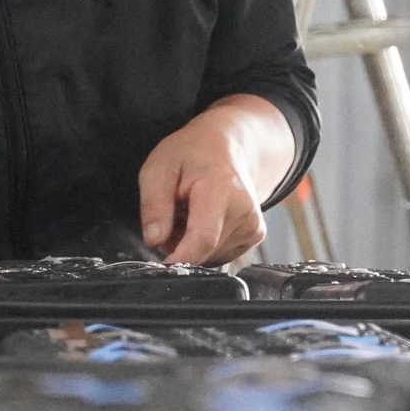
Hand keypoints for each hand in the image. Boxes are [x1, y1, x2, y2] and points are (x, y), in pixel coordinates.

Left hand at [138, 96, 292, 264]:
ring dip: (191, 243)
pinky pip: (220, 253)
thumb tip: (155, 240)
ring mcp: (253, 225)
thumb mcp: (159, 168)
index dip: (178, 259)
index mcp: (221, 190)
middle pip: (203, 251)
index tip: (160, 265)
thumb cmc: (192, 153)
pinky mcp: (255, 235)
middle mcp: (244, 211)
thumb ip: (154, 205)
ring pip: (210, 255)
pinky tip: (204, 219)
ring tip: (189, 213)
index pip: (202, 240)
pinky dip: (205, 243)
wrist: (229, 145)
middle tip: (172, 216)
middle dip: (179, 245)